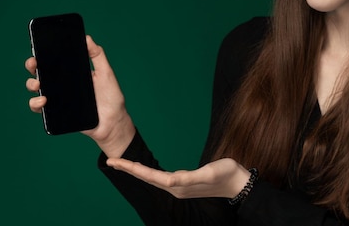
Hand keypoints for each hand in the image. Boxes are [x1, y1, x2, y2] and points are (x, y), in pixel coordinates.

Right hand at [25, 35, 135, 156]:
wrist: (112, 122)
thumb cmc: (111, 97)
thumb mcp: (106, 73)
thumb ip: (97, 56)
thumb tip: (87, 38)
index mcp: (72, 72)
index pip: (54, 60)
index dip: (44, 53)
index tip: (39, 46)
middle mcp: (62, 83)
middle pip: (41, 72)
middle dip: (32, 65)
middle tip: (34, 63)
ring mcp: (58, 98)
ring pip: (36, 89)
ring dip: (31, 84)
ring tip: (38, 85)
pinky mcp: (56, 112)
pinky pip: (39, 108)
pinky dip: (35, 104)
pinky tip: (43, 100)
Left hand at [105, 157, 250, 198]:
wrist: (238, 183)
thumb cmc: (225, 175)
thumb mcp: (208, 173)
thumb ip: (188, 178)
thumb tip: (170, 179)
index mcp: (177, 185)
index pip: (148, 175)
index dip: (131, 168)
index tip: (115, 162)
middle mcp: (175, 187)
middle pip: (146, 177)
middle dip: (128, 169)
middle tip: (110, 161)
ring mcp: (179, 186)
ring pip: (151, 177)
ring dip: (136, 171)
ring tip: (122, 163)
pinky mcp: (184, 182)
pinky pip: (159, 177)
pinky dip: (147, 172)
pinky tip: (144, 170)